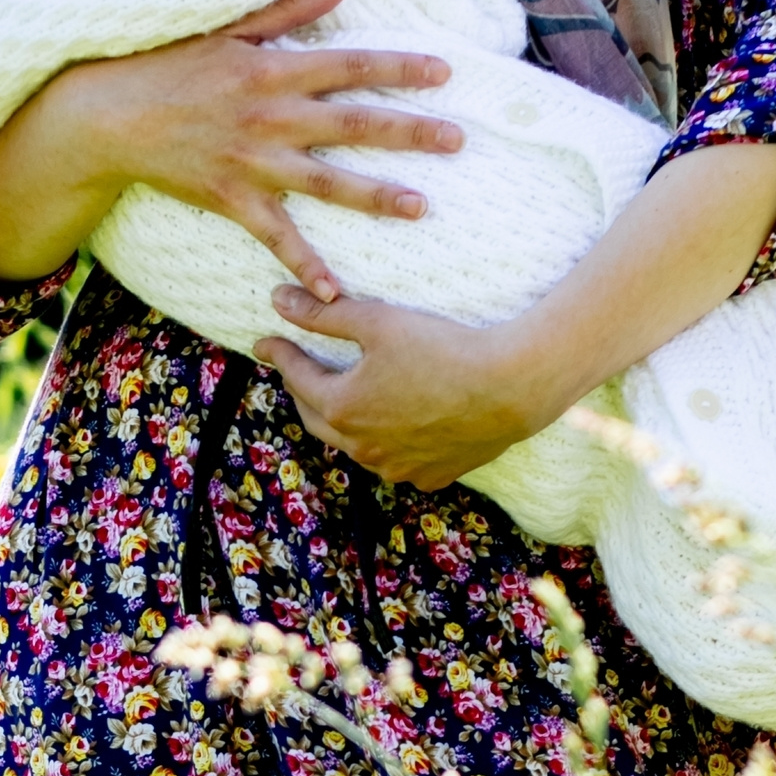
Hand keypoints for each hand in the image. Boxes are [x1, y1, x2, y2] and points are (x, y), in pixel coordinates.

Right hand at [87, 0, 463, 296]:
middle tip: (458, 140)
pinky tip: (336, 293)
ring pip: (327, 181)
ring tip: (420, 207)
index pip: (352, 65)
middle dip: (409, 132)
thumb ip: (288, 11)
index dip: (400, 68)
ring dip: (376, 196)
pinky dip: (305, 265)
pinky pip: (276, 236)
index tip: (445, 73)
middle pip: (354, 124)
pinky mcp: (232, 198)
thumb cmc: (167, 66)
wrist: (110, 116)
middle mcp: (271, 117)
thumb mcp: (227, 29)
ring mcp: (253, 161)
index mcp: (274, 71)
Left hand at [257, 289, 552, 488]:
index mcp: (342, 408)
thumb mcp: (377, 321)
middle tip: (297, 372)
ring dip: (343, 422)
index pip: (297, 377)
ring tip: (341, 401)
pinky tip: (393, 429)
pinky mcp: (430, 476)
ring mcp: (396, 467)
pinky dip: (386, 444)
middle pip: (317, 418)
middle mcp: (362, 447)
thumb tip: (278, 299)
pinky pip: (396, 461)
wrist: (509, 388)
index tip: (266, 342)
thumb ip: (324, 313)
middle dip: (303, 392)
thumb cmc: (442, 348)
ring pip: (355, 444)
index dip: (281, 354)